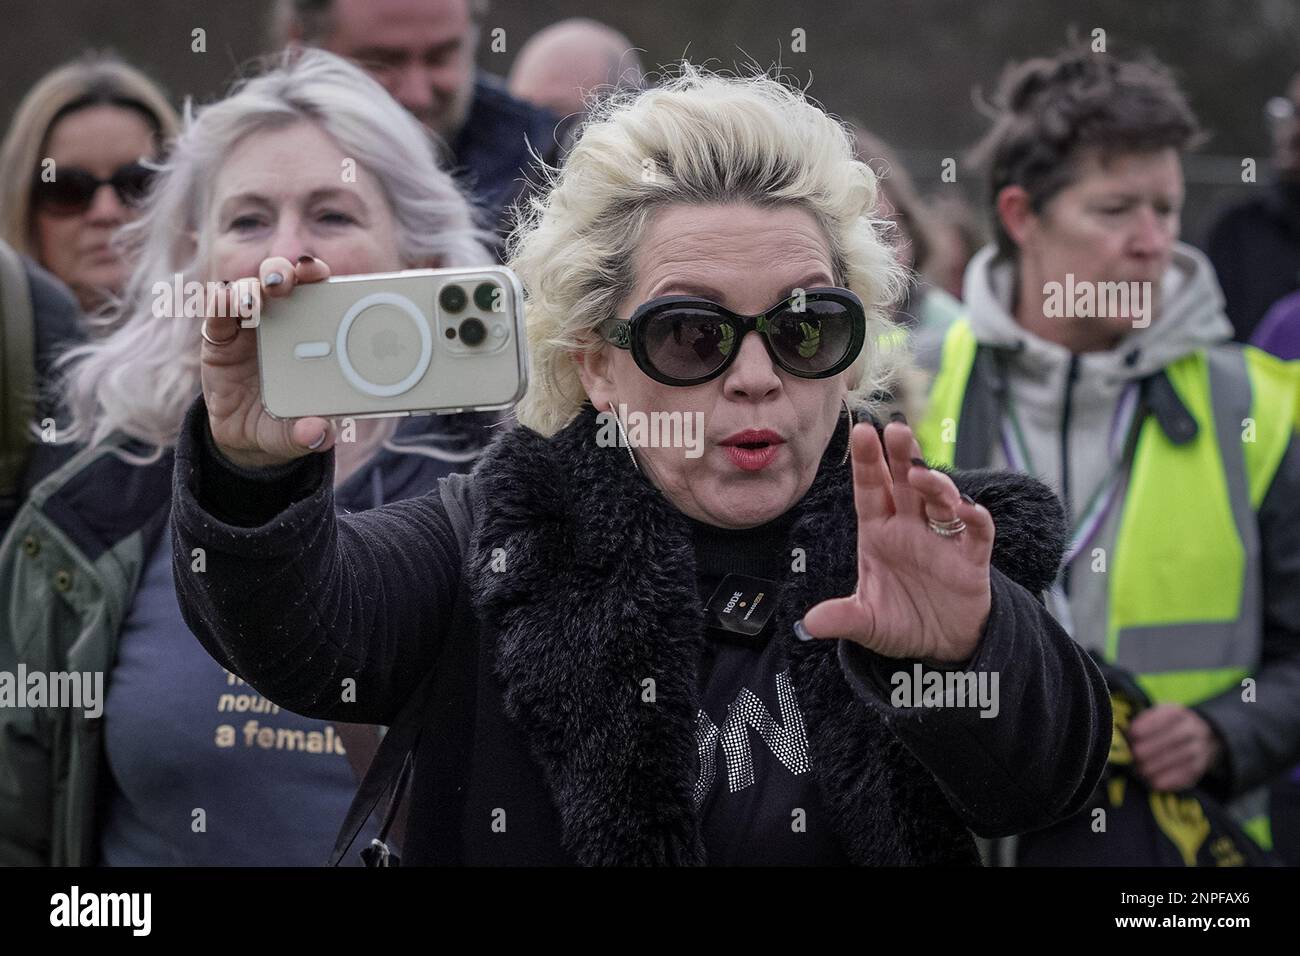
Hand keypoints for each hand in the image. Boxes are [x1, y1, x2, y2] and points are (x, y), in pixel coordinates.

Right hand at [201, 256, 339, 467]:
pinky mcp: (218, 337)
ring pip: (247, 289)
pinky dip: (217, 301)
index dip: (317, 276)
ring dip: (249, 288)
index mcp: (311, 334)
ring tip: (251, 303)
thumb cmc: (282, 424)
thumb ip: (308, 436)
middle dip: (282, 272)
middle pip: (281, 280)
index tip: (318, 274)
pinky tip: (221, 302)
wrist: (244, 437)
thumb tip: (320, 436)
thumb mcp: (295, 435)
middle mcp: (280, 322)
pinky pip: (215, 311)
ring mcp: (247, 327)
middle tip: (283, 284)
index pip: (316, 292)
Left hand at [800, 421, 994, 662]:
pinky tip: (967, 509)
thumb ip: (843, 618)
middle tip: (895, 428)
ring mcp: (942, 540)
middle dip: (901, 456)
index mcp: (880, 532)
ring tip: (921, 475)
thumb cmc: (901, 620)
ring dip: (934, 484)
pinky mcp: (971, 558)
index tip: (861, 432)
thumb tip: (810, 624)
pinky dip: (975, 519)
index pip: (870, 490)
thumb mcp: (867, 623)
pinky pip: (977, 532)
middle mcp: (910, 527)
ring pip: (941, 501)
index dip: (867, 462)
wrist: (942, 644)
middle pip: (906, 483)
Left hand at [1128, 703, 1223, 790]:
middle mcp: (1192, 729)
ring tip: (1138, 769)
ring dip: (1155, 765)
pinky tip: (1151, 781)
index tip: (1132, 734)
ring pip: (1177, 758)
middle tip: (1133, 755)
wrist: (1200, 737)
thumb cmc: (1164, 726)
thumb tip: (1120, 734)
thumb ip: (1140, 721)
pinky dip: (1166, 780)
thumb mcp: (1155, 715)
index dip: (1148, 726)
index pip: (1166, 716)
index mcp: (1177, 713)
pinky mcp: (1198, 769)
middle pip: (1171, 739)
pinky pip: (1183, 776)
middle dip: (1149, 748)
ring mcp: (1199, 750)